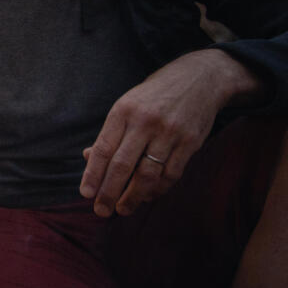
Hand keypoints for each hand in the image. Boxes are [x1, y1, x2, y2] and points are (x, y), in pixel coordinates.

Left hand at [79, 49, 260, 217]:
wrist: (201, 77)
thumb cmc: (155, 95)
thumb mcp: (128, 104)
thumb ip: (110, 133)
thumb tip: (88, 159)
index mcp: (124, 110)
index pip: (103, 149)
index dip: (93, 174)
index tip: (86, 194)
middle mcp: (145, 121)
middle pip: (123, 165)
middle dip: (109, 192)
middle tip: (101, 210)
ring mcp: (169, 132)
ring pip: (147, 174)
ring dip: (134, 197)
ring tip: (123, 209)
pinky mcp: (190, 142)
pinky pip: (171, 174)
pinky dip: (158, 189)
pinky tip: (148, 196)